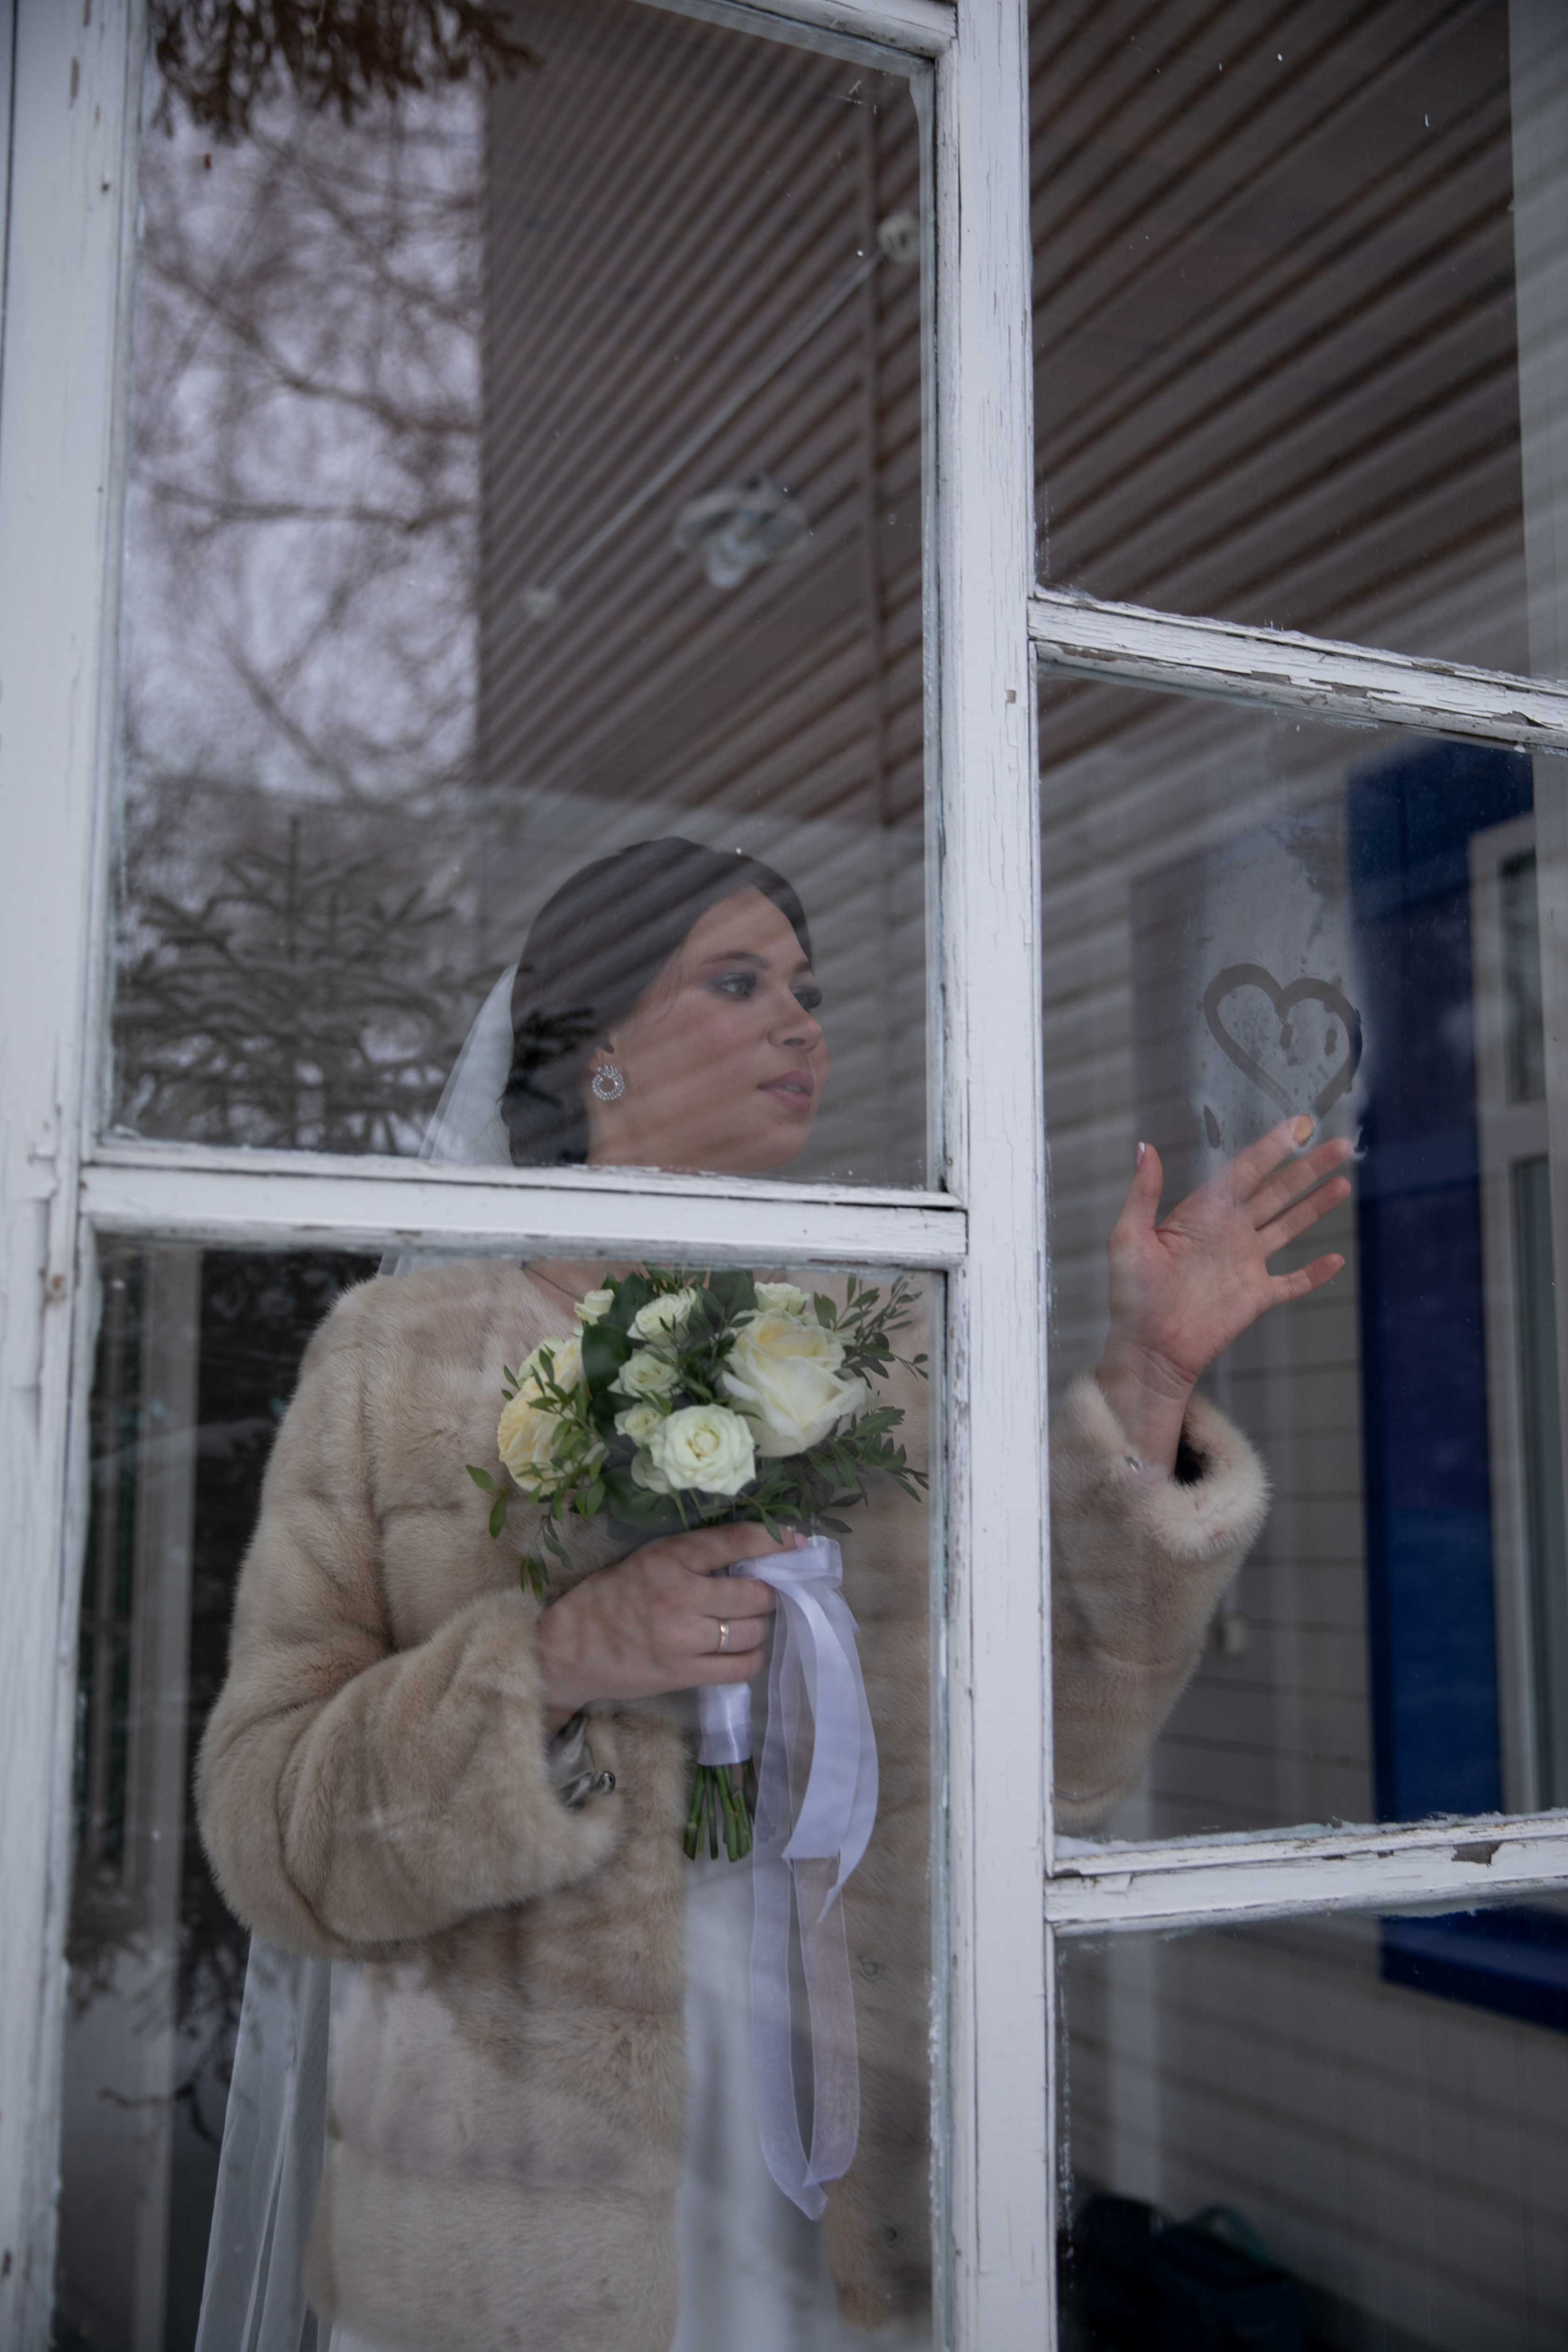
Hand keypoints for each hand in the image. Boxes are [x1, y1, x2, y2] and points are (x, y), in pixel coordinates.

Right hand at [533, 1521, 786, 1731]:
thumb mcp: (649, 1559)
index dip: (774, 1541)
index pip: (735, 1542)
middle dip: (765, 1594)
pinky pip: (741, 1667)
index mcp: (668, 1558)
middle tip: (759, 1595)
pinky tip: (742, 1649)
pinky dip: (752, 1657)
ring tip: (747, 1621)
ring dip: (759, 1626)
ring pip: (752, 1632)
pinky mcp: (683, 1674)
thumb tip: (758, 1558)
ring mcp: (682, 1639)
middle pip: (754, 1595)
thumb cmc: (612, 1596)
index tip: (799, 1542)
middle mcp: (678, 1595)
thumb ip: (696, 1557)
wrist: (570, 1648)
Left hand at [1096, 1115, 1353, 1474]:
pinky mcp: (1256, 1297)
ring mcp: (1246, 1264)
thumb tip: (1145, 1146)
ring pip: (1290, 1226)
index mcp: (1201, 1213)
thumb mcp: (1128, 1239)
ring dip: (1317, 1206)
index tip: (1298, 1125)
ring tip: (1344, 1182)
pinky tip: (1336, 1258)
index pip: (1244, 1172)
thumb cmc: (1131, 1296)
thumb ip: (1142, 1194)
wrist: (1148, 1350)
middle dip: (1308, 1168)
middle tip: (1339, 1145)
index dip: (1272, 1148)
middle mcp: (1229, 1232)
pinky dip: (1315, 1273)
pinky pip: (1292, 1282)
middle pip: (1277, 1192)